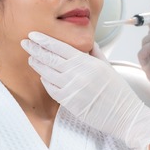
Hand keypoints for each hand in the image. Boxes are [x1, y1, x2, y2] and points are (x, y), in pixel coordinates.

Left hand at [22, 32, 149, 149]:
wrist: (124, 114)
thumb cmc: (118, 91)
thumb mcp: (107, 66)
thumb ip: (94, 52)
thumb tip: (86, 42)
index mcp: (86, 62)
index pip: (59, 47)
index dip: (44, 40)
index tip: (34, 35)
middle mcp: (77, 73)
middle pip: (49, 58)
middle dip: (35, 49)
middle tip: (25, 43)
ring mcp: (71, 88)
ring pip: (47, 73)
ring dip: (37, 64)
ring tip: (31, 57)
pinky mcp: (69, 102)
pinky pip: (51, 89)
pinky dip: (45, 81)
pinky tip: (43, 76)